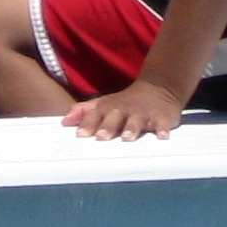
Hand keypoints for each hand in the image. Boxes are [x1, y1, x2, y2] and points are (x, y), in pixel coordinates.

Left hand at [64, 80, 186, 140]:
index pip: (96, 115)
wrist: (158, 88)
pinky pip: (162, 124)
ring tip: (127, 138)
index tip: (81, 134)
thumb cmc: (125, 102)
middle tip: (101, 137)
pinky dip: (162, 129)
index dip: (88, 124)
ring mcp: (143, 113)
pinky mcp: (161, 117)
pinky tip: (162, 136)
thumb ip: (84, 111)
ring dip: (132, 128)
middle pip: (114, 118)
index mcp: (109, 107)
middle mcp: (124, 110)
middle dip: (107, 127)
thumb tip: (64, 121)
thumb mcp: (104, 102)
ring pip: (136, 121)